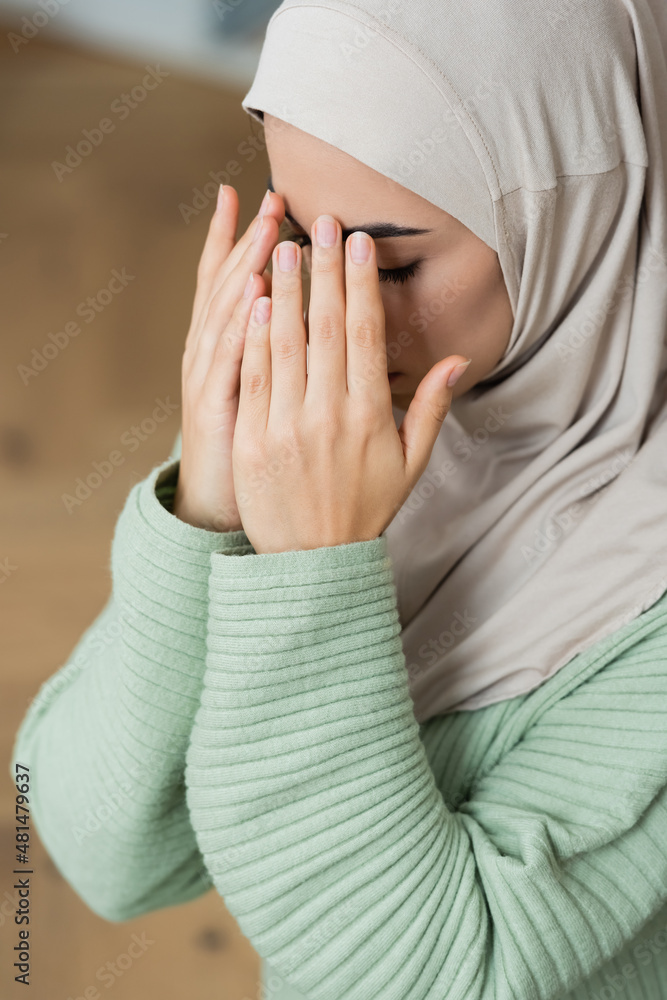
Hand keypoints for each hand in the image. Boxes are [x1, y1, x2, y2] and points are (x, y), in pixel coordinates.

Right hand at [173, 185, 285, 531]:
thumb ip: (283, 353)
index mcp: (228, 349)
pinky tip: (256, 295)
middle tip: (272, 198)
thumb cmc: (254, 449)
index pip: (235, 283)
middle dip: (251, 241)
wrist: (216, 504)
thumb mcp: (262, 395)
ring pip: (227, 315)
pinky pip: (229, 362)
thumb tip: (305, 313)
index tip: (268, 199)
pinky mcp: (215, 409)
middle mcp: (212, 355)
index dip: (247, 241)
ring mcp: (210, 380)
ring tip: (267, 230)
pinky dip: (241, 327)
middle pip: (229, 287)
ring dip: (246, 270)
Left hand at [232, 215, 471, 553]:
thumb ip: (430, 409)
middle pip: (327, 327)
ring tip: (282, 244)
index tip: (356, 242)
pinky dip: (254, 336)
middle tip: (320, 221)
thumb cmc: (364, 510)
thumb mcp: (410, 465)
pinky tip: (254, 300)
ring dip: (285, 290)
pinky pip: (254, 377)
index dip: (361, 283)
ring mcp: (288, 426)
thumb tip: (459, 360)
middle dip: (324, 269)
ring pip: (286, 344)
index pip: (365, 334)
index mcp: (370, 416)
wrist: (313, 561)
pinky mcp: (253, 439)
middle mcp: (330, 414)